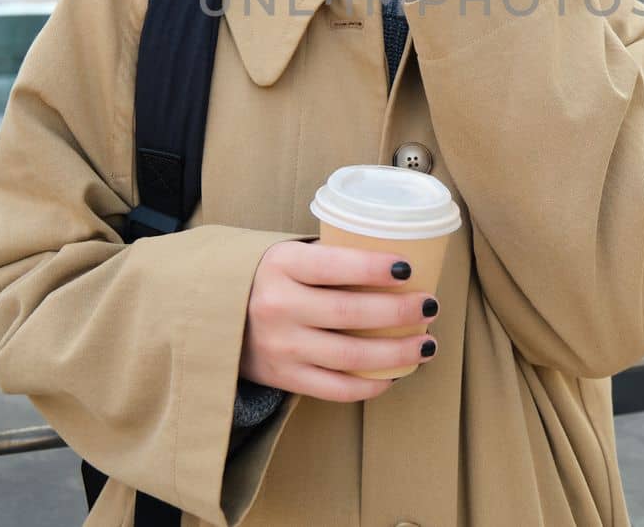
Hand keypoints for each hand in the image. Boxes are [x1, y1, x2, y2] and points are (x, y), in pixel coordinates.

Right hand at [240, 240, 439, 401]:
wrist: (214, 315)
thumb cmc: (271, 278)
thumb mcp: (288, 255)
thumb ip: (330, 258)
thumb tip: (400, 263)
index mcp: (281, 265)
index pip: (333, 265)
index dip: (373, 267)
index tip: (408, 267)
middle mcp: (277, 306)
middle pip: (349, 313)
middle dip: (399, 311)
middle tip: (430, 305)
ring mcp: (280, 346)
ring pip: (350, 356)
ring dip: (397, 352)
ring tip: (427, 344)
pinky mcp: (284, 377)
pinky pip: (335, 388)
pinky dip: (370, 385)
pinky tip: (395, 375)